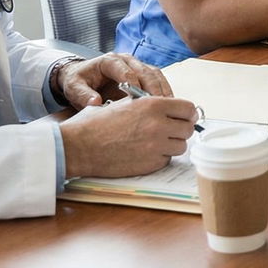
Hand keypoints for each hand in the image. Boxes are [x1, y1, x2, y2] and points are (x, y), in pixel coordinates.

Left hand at [55, 53, 171, 110]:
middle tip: (160, 105)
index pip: (127, 71)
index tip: (139, 101)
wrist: (81, 78)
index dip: (135, 86)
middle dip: (154, 89)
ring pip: (155, 74)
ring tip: (168, 106)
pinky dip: (163, 92)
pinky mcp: (143, 74)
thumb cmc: (78, 81)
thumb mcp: (74, 87)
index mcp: (110, 61)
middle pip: (146, 72)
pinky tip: (167, 105)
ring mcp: (136, 66)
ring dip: (163, 90)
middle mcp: (126, 60)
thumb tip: (95, 102)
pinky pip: (157, 80)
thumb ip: (83, 95)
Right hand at [60, 95, 197, 177]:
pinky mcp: (150, 164)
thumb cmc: (96, 123)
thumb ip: (150, 104)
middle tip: (169, 131)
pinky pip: (166, 160)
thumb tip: (169, 108)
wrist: (78, 146)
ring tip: (155, 142)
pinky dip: (160, 157)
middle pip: (188, 129)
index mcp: (153, 104)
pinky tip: (144, 153)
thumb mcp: (125, 103)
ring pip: (180, 146)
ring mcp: (155, 146)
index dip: (186, 113)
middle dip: (180, 130)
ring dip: (171, 145)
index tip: (182, 117)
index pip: (188, 108)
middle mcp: (158, 124)